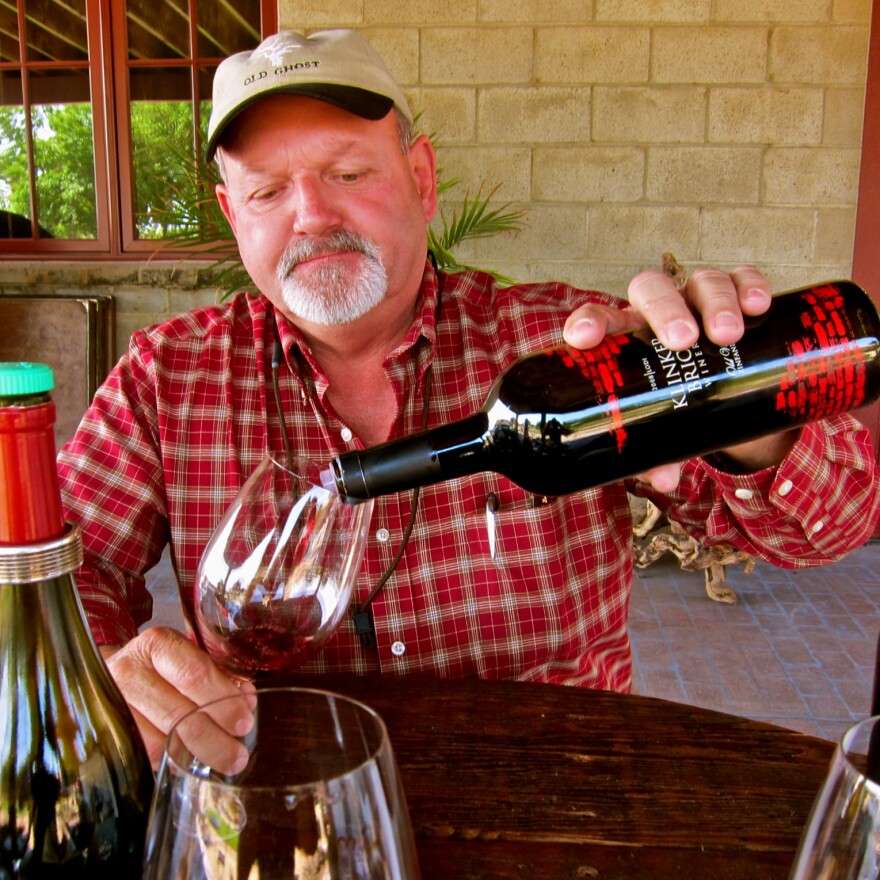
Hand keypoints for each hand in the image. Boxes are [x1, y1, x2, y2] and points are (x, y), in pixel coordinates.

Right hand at [101, 627, 253, 769]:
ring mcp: (113, 706)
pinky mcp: (108, 734)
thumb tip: (247, 702)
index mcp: (157, 645)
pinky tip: (193, 765)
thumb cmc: (160, 665)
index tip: (244, 722)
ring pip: (161, 741)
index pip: (194, 674)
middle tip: (238, 756)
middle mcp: (130, 672)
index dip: (223, 700)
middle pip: (179, 713)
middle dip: (214, 739)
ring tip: (222, 763)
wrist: (110, 673)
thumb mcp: (187, 656)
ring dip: (196, 756)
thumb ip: (218, 676)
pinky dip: (174, 763)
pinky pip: (146, 756)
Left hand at [562, 265, 790, 490]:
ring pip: (701, 282)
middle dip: (666, 311)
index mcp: (628, 339)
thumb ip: (659, 453)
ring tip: (728, 335)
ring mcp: (698, 299)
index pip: (601, 319)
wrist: (728, 388)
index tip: (583, 338)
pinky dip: (750, 285)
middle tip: (684, 342)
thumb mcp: (667, 428)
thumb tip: (664, 482)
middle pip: (652, 289)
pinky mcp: (738, 296)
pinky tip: (759, 306)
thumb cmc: (680, 402)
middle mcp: (659, 313)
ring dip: (715, 302)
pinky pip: (743, 278)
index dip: (588, 322)